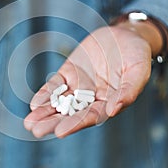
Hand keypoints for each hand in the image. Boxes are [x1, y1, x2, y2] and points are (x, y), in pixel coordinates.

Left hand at [24, 25, 153, 137]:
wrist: (124, 36)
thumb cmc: (136, 55)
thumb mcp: (138, 71)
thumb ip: (128, 91)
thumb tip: (112, 111)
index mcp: (108, 102)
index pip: (90, 116)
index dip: (75, 124)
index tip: (60, 132)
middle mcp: (91, 97)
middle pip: (70, 113)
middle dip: (53, 122)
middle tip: (36, 131)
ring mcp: (78, 85)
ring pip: (59, 102)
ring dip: (44, 112)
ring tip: (29, 123)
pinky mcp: (69, 72)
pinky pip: (56, 85)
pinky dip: (46, 94)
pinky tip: (35, 103)